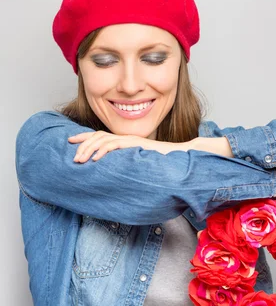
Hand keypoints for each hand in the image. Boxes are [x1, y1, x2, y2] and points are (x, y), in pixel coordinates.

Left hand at [68, 131, 187, 161]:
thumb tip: (111, 170)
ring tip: (80, 160)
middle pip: (97, 135)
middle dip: (82, 144)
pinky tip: (95, 159)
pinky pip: (114, 145)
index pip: (99, 134)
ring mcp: (129, 140)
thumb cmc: (158, 161)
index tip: (70, 141)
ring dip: (89, 149)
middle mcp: (124, 137)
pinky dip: (103, 150)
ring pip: (103, 140)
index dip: (84, 137)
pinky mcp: (134, 145)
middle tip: (73, 156)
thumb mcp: (137, 161)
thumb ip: (125, 162)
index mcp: (123, 140)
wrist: (175, 156)